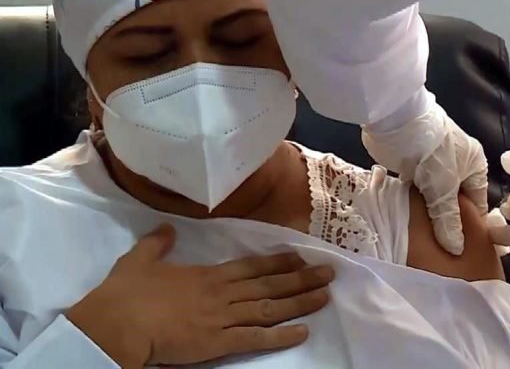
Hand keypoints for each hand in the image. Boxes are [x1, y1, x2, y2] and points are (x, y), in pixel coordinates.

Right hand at [66, 224, 333, 368]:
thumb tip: (166, 228)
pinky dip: (281, 336)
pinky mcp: (219, 342)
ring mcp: (223, 317)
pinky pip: (257, 339)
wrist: (118, 324)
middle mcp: (223, 293)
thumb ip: (157, 243)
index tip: (300, 257)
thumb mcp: (140, 259)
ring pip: (270, 309)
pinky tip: (303, 332)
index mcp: (208, 275)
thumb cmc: (128, 293)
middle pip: (270, 285)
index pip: (252, 266)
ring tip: (325, 296)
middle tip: (329, 274)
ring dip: (300, 302)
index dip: (278, 263)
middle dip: (301, 279)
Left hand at [363, 105, 487, 255]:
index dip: (474, 225)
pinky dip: (415, 203)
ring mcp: (433, 163)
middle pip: (455, 199)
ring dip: (430, 213)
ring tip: (427, 243)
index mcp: (475, 164)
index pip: (478, 201)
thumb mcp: (444, 188)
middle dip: (449, 221)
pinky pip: (417, 190)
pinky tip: (411, 223)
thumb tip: (456, 250)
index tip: (468, 251)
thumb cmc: (430, 152)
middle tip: (444, 252)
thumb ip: (449, 219)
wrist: (395, 120)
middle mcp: (457, 163)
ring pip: (435, 195)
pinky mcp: (411, 164)